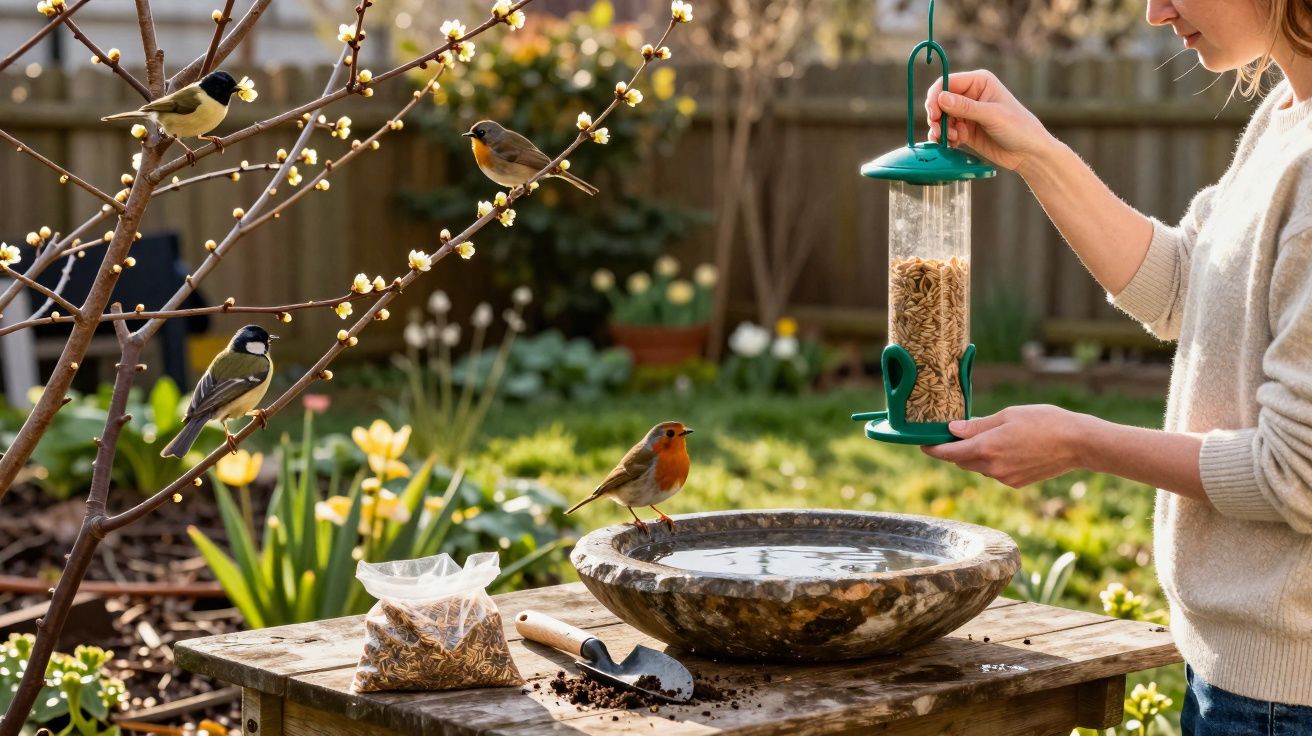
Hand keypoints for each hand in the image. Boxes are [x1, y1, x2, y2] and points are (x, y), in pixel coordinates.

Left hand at [920, 405, 1091, 487]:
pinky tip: (1006, 448)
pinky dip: (992, 462)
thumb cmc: (1044, 421)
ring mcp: (1004, 478)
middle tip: (951, 436)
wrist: (1077, 443)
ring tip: (984, 437)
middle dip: (954, 451)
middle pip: (961, 462)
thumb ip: (977, 425)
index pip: (949, 453)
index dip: (933, 449)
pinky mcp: (1016, 483)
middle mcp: (992, 468)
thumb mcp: (1007, 415)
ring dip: (974, 456)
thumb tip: (952, 430)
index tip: (923, 444)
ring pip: (978, 468)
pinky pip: (994, 473)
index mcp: (987, 448)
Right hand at [924, 69, 1054, 172]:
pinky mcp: (964, 130)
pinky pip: (945, 131)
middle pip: (940, 101)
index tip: (933, 114)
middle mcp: (970, 95)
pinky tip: (955, 144)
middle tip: (939, 132)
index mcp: (979, 82)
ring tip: (951, 139)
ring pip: (940, 118)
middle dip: (936, 116)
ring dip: (940, 129)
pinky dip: (945, 139)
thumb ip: (965, 107)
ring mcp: (966, 113)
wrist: (1028, 153)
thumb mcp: (992, 115)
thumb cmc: (1018, 128)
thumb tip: (941, 98)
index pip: (947, 82)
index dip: (936, 96)